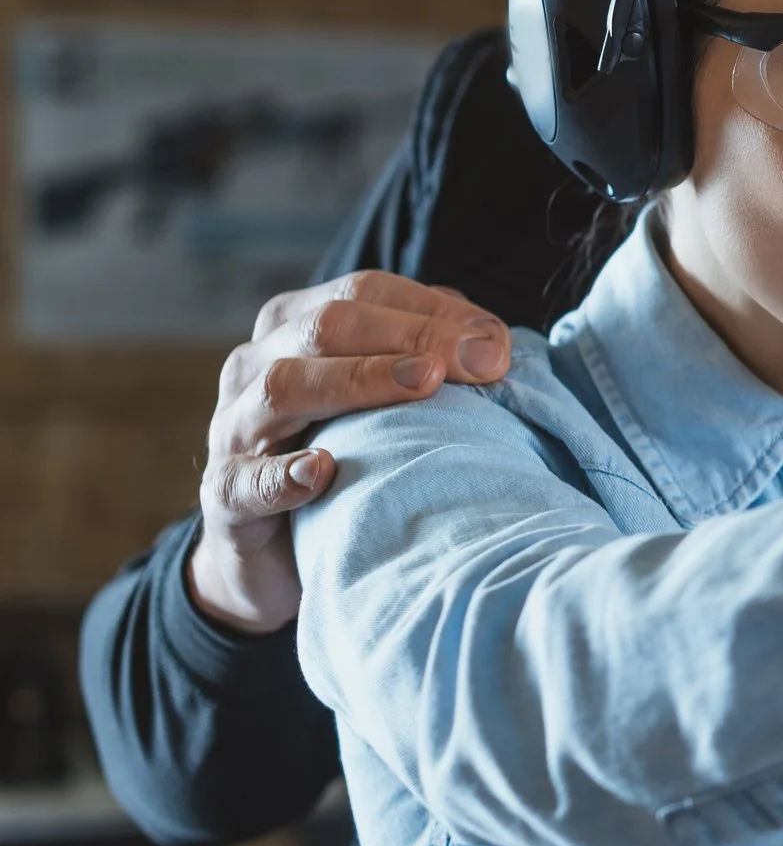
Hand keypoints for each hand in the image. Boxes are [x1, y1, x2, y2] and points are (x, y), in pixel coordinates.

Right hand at [187, 274, 511, 634]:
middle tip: (479, 361)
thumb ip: (430, 358)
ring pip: (283, 385)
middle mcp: (257, 365)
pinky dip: (283, 473)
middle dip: (410, 335)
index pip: (365, 292)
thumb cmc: (349, 457)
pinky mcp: (224, 495)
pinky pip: (246, 479)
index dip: (433, 310)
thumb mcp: (386, 401)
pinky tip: (325, 470)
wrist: (276, 554)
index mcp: (296, 327)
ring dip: (358, 380)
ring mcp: (234, 428)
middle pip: (326, 325)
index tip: (496, 343)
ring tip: (424, 385)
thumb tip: (490, 342)